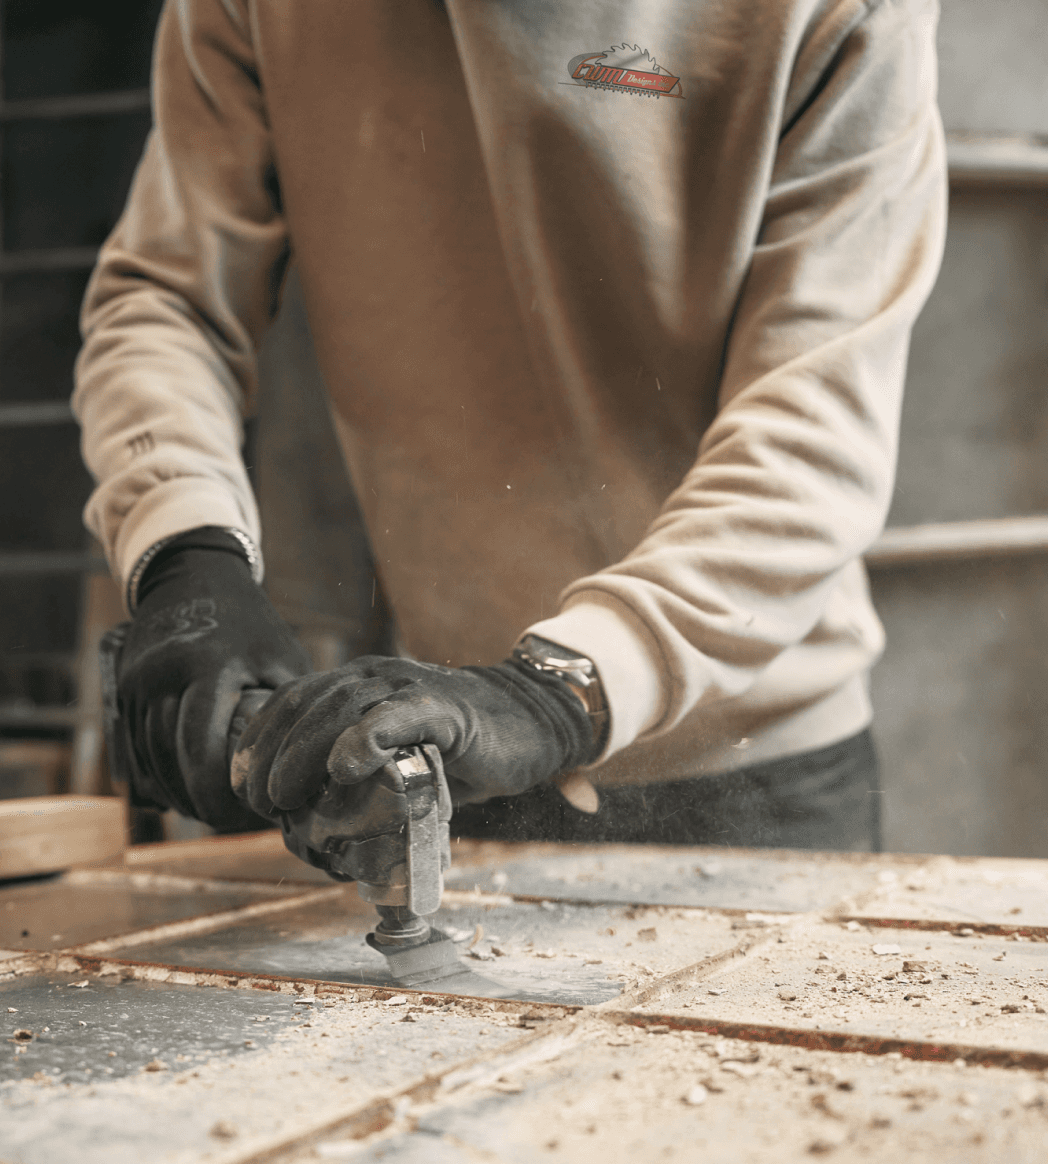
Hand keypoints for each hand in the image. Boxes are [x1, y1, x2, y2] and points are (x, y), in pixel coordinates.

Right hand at [114, 529, 311, 828]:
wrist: (192, 575)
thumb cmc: (250, 624)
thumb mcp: (281, 656)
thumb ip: (292, 707)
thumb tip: (316, 762)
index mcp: (209, 664)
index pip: (201, 744)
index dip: (217, 789)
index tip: (239, 813)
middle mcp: (165, 673)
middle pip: (171, 757)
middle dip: (196, 797)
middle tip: (225, 821)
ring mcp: (138, 680)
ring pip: (149, 755)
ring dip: (174, 790)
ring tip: (206, 812)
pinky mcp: (124, 687)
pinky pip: (135, 744)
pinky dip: (155, 773)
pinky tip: (179, 791)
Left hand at [231, 655, 596, 818]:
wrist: (531, 720)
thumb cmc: (457, 747)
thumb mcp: (395, 754)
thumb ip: (354, 771)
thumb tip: (303, 819)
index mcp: (359, 681)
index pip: (291, 700)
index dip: (257, 740)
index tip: (240, 785)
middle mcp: (377, 676)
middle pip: (306, 705)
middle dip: (271, 755)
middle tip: (260, 802)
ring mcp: (410, 689)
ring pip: (341, 708)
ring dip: (303, 754)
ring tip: (286, 797)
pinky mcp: (445, 710)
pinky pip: (398, 718)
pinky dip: (366, 739)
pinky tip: (345, 767)